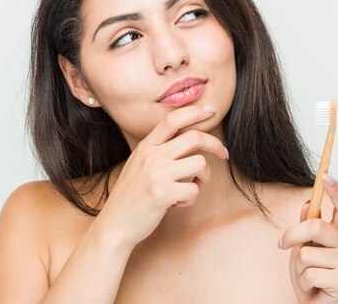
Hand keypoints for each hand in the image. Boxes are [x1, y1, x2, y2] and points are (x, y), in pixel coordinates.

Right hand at [95, 105, 227, 249]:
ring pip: (199, 164)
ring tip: (192, 188)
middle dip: (214, 144)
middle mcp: (151, 156)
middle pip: (194, 137)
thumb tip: (189, 140)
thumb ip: (158, 150)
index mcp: (145, 147)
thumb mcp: (139, 165)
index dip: (194, 112)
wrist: (114, 225)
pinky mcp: (162, 194)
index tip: (210, 111)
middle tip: (223, 154)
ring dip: (204, 178)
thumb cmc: (131, 196)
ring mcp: (156, 174)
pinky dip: (191, 199)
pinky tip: (178, 203)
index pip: (172, 119)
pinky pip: (194, 190)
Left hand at [278, 175, 337, 303]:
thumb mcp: (304, 248)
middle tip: (281, 245)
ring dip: (298, 267)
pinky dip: (304, 283)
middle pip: (316, 226)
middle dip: (292, 235)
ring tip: (308, 277)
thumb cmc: (312, 277)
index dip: (336, 191)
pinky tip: (314, 289)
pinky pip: (310, 274)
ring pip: (308, 254)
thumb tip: (307, 202)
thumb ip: (307, 228)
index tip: (325, 175)